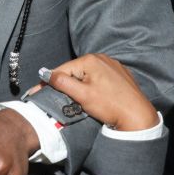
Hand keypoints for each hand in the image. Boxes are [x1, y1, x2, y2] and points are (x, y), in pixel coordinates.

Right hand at [42, 54, 157, 131]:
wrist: (137, 116)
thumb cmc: (110, 105)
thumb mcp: (81, 94)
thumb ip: (61, 82)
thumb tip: (44, 72)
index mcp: (91, 60)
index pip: (63, 69)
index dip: (49, 81)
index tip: (36, 91)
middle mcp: (102, 58)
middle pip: (75, 71)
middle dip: (64, 83)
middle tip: (53, 97)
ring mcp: (112, 65)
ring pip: (87, 74)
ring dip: (78, 84)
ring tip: (71, 98)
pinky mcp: (120, 74)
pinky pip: (99, 77)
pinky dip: (91, 85)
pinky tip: (91, 96)